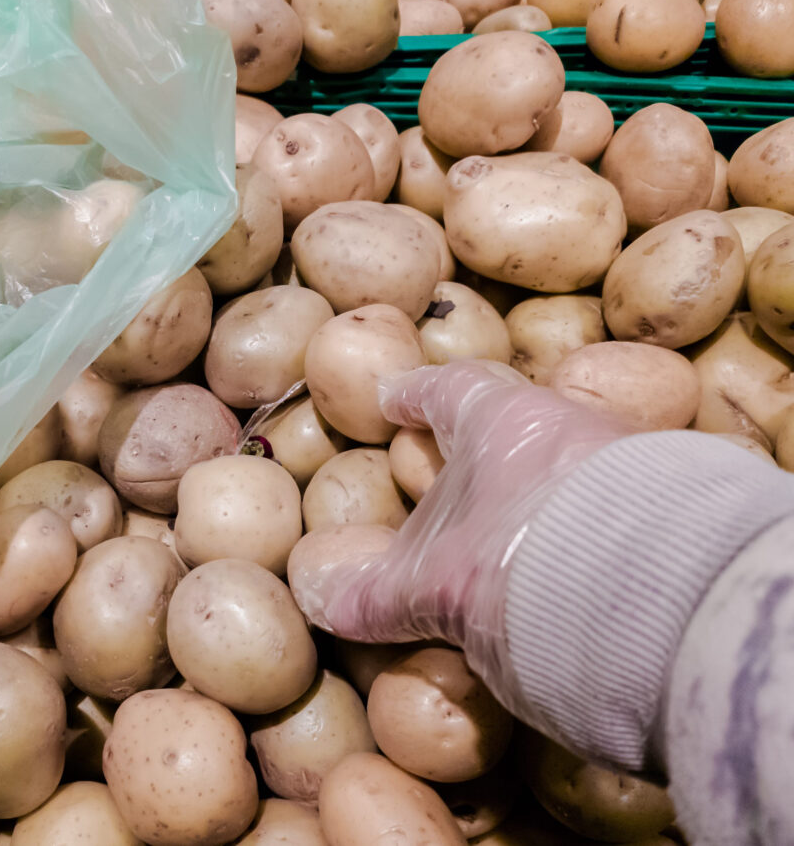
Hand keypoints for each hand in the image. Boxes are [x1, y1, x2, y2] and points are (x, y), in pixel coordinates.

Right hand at [290, 360, 631, 711]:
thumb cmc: (524, 564)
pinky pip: (609, 511)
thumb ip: (379, 594)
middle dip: (484, 450)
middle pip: (516, 425)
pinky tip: (567, 574)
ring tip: (510, 538)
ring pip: (567, 469)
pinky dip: (578, 535)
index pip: (451, 389)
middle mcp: (570, 429)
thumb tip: (321, 601)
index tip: (395, 399)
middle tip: (455, 477)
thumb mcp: (439, 588)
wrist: (660, 600)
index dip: (417, 394)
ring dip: (535, 497)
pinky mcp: (669, 515)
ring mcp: (627, 468)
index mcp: (504, 425)